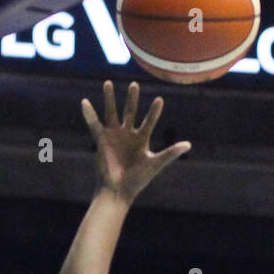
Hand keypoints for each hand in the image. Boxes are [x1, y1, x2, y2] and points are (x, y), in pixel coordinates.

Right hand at [81, 80, 190, 203]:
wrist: (118, 191)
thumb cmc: (137, 180)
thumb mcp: (155, 164)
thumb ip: (170, 153)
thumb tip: (188, 144)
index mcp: (141, 139)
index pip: (149, 121)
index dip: (154, 111)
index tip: (159, 99)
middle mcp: (127, 135)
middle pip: (130, 112)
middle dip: (132, 99)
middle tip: (134, 85)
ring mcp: (114, 136)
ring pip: (111, 113)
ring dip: (109, 99)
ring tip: (108, 83)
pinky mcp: (101, 140)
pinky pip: (94, 124)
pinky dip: (89, 114)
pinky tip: (85, 102)